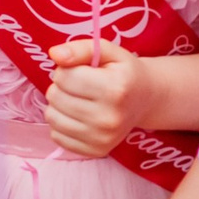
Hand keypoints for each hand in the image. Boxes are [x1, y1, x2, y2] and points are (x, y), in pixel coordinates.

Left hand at [46, 40, 154, 158]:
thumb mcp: (107, 51)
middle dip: (61, 87)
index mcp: (114, 89)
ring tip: (78, 100)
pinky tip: (78, 116)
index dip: (67, 70)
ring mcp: (103, 138)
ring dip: (58, 105)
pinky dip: (61, 124)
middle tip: (80, 87)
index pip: (63, 77)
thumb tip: (55, 54)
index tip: (82, 72)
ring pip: (51, 116)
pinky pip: (56, 136)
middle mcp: (110, 118)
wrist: (146, 100)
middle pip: (55, 96)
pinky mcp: (96, 150)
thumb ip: (80, 48)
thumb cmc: (123, 72)